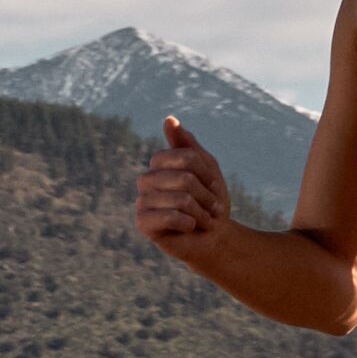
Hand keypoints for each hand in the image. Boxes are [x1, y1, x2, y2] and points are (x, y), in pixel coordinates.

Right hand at [135, 114, 233, 250]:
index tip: (214, 186)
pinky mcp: (142, 223)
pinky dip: (189, 223)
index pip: (184, 156)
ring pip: (179, 199)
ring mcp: (142, 201)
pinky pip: (169, 216)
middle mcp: (147, 181)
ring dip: (200, 212)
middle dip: (205, 195)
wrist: (214, 238)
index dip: (205, 173)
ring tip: (204, 220)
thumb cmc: (210, 202)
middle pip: (183, 178)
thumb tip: (169, 119)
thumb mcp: (206, 169)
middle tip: (212, 208)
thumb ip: (188, 146)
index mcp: (160, 165)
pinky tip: (189, 228)